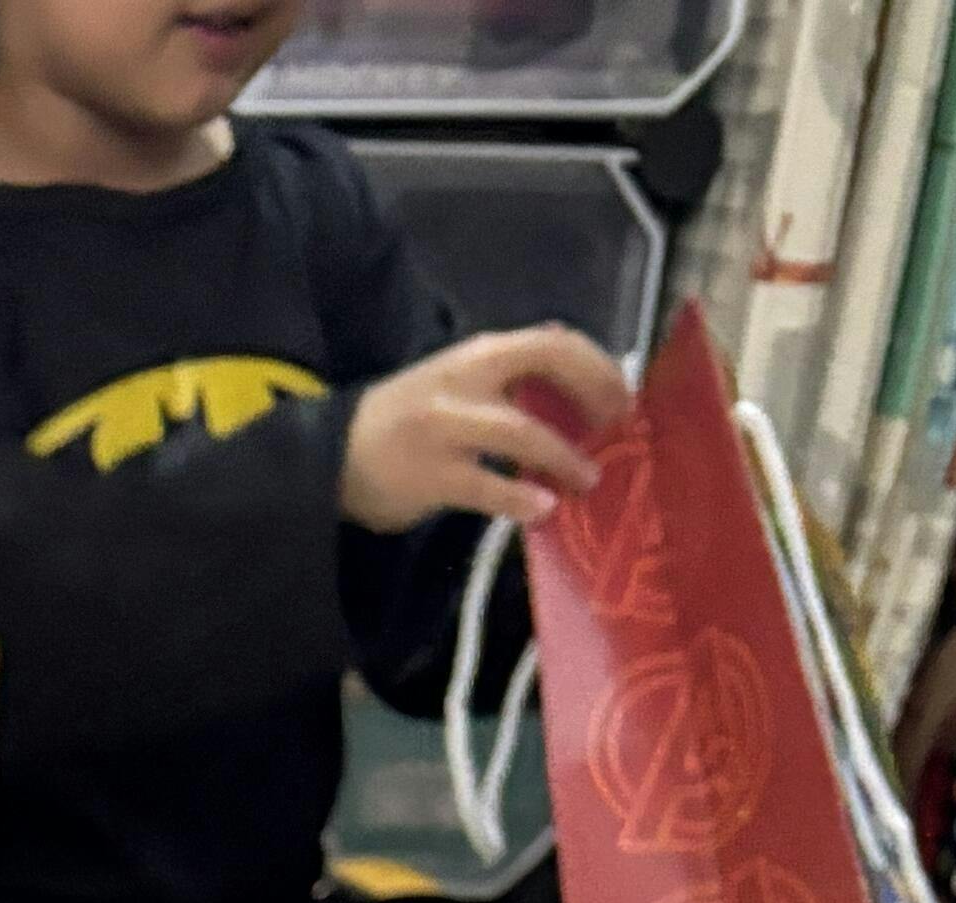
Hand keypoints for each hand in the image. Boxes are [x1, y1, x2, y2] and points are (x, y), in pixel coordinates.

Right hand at [342, 327, 629, 535]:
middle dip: (592, 393)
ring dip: (563, 456)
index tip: (622, 396)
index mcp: (479, 353)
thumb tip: (566, 361)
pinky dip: (519, 499)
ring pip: (521, 431)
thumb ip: (509, 372)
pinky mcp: (430, 476)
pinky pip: (486, 487)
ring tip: (587, 479)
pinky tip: (543, 508)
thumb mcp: (458, 378)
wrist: (333, 455)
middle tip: (615, 430)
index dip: (596, 365)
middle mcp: (466, 379)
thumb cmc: (405, 420)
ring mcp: (447, 427)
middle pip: (546, 366)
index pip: (553, 341)